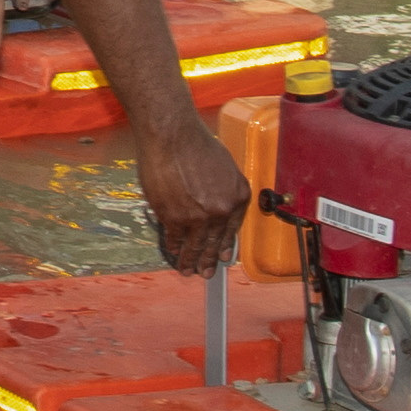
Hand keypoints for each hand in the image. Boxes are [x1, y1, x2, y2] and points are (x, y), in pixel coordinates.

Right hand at [131, 114, 253, 276]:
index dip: (226, 246)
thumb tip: (214, 209)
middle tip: (205, 273)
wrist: (172, 136)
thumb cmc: (195, 144)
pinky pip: (174, 237)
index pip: (232, 230)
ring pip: (194, 245)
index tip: (223, 257)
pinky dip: (172, 246)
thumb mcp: (224, 168)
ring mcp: (197, 217)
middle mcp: (221, 211)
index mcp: (238, 197)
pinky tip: (172, 251)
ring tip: (186, 270)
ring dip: (189, 260)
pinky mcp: (174, 217)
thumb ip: (223, 191)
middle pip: (214, 242)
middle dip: (208, 260)